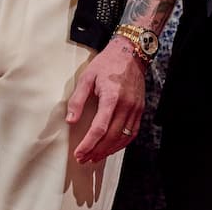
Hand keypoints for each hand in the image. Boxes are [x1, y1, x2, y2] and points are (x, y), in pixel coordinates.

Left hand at [66, 38, 145, 163]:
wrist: (131, 52)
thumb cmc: (108, 63)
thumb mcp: (87, 77)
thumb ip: (77, 99)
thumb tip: (71, 120)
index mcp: (111, 97)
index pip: (99, 128)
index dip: (88, 144)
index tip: (78, 153)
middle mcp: (126, 105)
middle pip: (111, 136)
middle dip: (96, 151)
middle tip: (83, 158)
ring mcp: (135, 108)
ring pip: (123, 137)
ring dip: (109, 150)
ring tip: (95, 157)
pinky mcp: (140, 109)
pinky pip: (133, 132)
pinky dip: (122, 143)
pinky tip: (112, 147)